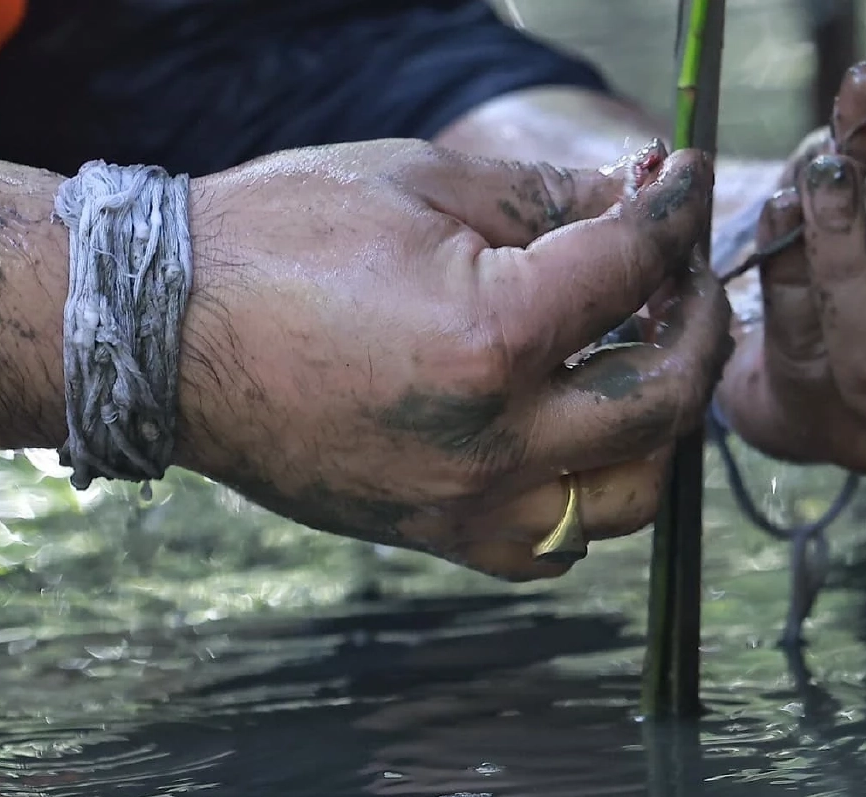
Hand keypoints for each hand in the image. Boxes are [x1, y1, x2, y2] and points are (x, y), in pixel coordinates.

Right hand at [182, 139, 729, 577]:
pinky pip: (551, 545)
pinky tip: (577, 440)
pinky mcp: (434, 535)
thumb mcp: (420, 182)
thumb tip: (637, 196)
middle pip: (663, 400)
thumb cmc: (275, 239)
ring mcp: (464, 503)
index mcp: (490, 336)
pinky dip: (588, 498)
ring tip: (641, 362)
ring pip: (629, 498)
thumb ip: (548, 195)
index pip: (633, 270)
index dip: (676, 210)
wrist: (166, 331)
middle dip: (699, 324)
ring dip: (659, 427)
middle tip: (684, 278)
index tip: (687, 182)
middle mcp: (492, 440)